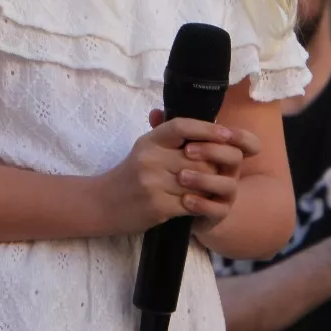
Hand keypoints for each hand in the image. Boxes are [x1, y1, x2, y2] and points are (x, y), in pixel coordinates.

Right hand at [93, 112, 255, 234]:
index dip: (207, 129)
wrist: (103, 203)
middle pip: (198, 157)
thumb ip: (169, 136)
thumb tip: (203, 123)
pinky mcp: (158, 206)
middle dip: (213, 164)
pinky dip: (201, 204)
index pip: (181, 126)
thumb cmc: (130, 174)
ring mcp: (153, 183)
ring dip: (209, 186)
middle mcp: (150, 159)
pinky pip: (191, 203)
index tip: (227, 134)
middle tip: (221, 169)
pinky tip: (202, 203)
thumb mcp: (145, 148)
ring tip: (213, 187)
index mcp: (149, 141)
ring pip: (198, 182)